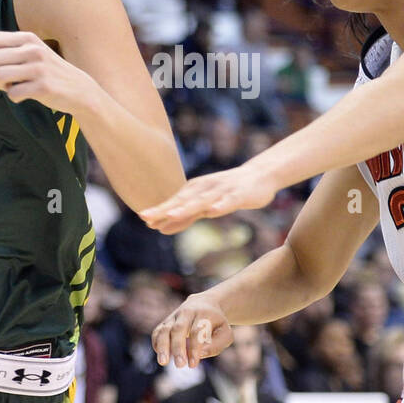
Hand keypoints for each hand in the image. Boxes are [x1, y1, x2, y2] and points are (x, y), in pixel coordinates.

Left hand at [0, 30, 94, 114]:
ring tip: (14, 86)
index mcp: (28, 38)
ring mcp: (39, 69)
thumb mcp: (34, 51)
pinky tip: (26, 94)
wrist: (79, 89)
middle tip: (5, 79)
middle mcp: (33, 50)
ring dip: (2, 86)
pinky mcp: (43, 87)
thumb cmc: (49, 71)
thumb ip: (11, 48)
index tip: (0, 64)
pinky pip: (13, 94)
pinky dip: (15, 97)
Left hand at [139, 162, 277, 234]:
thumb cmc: (229, 190)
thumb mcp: (205, 204)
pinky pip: (228, 201)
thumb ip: (186, 216)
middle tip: (146, 217)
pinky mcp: (239, 195)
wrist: (260, 174)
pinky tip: (212, 212)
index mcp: (196, 190)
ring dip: (187, 208)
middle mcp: (205, 189)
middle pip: (183, 201)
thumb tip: (161, 228)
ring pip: (202, 201)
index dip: (159, 210)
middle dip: (165, 209)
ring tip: (171, 215)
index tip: (142, 218)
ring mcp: (222, 191)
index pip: (175, 202)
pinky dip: (220, 206)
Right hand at [152, 294, 233, 368]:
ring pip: (164, 329)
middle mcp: (186, 313)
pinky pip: (157, 331)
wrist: (205, 304)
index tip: (193, 365)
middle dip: (177, 348)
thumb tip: (200, 354)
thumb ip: (216, 345)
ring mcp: (174, 317)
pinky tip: (160, 355)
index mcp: (203, 314)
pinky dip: (156, 343)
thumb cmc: (216, 324)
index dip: (194, 349)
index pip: (196, 331)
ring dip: (163, 346)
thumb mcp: (225, 333)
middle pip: (178, 329)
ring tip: (163, 362)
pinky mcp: (166, 322)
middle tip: (179, 365)